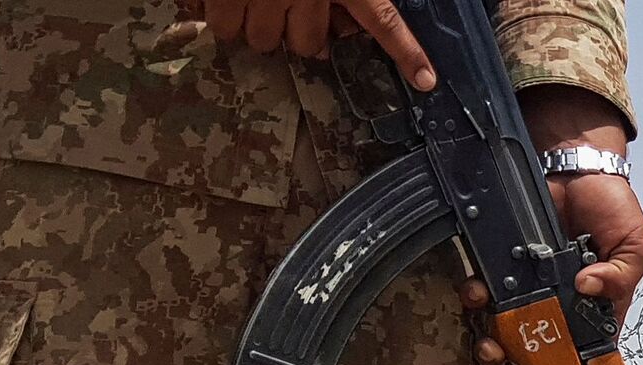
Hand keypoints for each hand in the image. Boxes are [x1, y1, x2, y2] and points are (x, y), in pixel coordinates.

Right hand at [202, 0, 435, 87]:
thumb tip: (348, 15)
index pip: (383, 19)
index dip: (406, 51)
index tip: (426, 78)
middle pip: (306, 45)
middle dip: (297, 34)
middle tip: (287, 11)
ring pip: (260, 40)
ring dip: (255, 27)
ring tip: (251, 2)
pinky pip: (219, 24)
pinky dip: (217, 14)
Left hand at [468, 86, 642, 364]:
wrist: (573, 161)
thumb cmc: (612, 205)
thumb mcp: (636, 244)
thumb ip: (621, 275)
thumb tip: (589, 288)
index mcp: (595, 309)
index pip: (581, 354)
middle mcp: (560, 303)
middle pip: (537, 350)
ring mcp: (529, 286)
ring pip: (506, 327)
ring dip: (492, 341)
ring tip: (488, 343)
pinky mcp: (503, 265)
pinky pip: (486, 290)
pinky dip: (477, 299)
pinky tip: (476, 295)